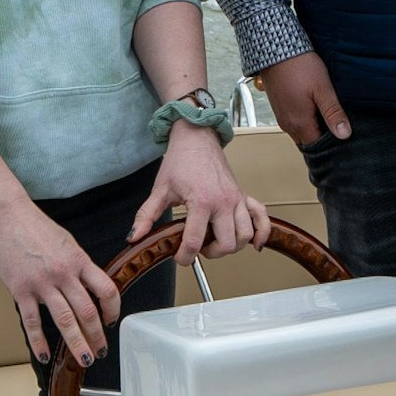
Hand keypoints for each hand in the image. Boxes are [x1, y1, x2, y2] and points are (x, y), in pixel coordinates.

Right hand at [0, 201, 119, 369]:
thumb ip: (77, 266)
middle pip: (87, 310)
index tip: (111, 320)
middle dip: (96, 335)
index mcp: (78, 259)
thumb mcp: (67, 243)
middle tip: (101, 351)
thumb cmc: (36, 227)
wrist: (8, 216)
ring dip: (77, 343)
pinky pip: (32, 321)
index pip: (106, 288)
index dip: (113, 308)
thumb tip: (87, 289)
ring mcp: (42, 283)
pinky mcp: (21, 289)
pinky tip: (45, 355)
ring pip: (65, 320)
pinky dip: (39, 341)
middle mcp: (64, 273)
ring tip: (84, 359)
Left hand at [127, 122, 271, 265]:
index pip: (195, 241)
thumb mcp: (159, 189)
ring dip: (231, 246)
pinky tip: (255, 244)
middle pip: (227, 244)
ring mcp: (236, 199)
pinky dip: (261, 232)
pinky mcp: (243, 195)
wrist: (196, 138)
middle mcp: (223, 202)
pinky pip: (261, 217)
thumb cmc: (180, 161)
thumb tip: (135, 236)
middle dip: (210, 253)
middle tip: (197, 247)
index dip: (185, 257)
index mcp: (201, 202)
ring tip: (215, 241)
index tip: (179, 257)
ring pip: (244, 236)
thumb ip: (146, 215)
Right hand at [259, 51, 350, 145]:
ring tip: (327, 116)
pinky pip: (293, 122)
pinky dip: (304, 120)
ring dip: (313, 129)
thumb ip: (333, 113)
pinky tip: (314, 107)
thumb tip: (344, 134)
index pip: (317, 147)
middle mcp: (287, 124)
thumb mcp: (323, 88)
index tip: (343, 138)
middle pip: (308, 141)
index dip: (331, 145)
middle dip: (322, 139)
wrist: (276, 48)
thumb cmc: (300, 66)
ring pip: (300, 132)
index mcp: (299, 123)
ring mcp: (281, 116)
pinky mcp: (279, 107)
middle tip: (337, 127)